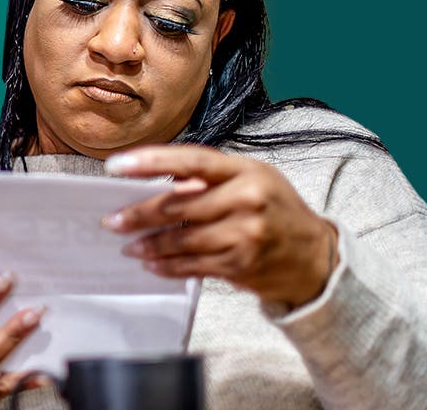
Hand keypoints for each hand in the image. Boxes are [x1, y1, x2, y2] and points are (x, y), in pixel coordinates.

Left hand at [103, 145, 337, 307]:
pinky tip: (153, 264)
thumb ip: (209, 179)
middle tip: (111, 221)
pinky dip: (168, 266)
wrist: (315, 255)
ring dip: (150, 245)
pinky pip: (193, 265)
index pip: (190, 161)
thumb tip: (152, 186)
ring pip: (182, 239)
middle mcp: (246, 198)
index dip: (150, 162)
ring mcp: (245, 234)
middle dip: (139, 214)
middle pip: (178, 205)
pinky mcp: (241, 264)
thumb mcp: (251, 180)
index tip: (115, 167)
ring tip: (129, 246)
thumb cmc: (273, 208)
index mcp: (245, 170)